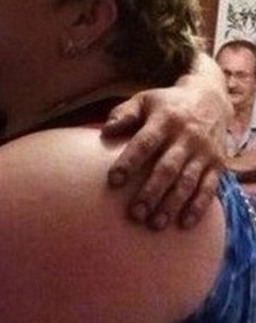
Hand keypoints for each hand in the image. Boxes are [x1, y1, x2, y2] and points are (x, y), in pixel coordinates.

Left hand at [102, 85, 225, 228]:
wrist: (210, 98)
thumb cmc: (166, 104)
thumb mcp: (144, 100)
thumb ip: (123, 115)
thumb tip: (105, 132)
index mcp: (164, 119)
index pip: (145, 143)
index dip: (129, 162)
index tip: (113, 181)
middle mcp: (186, 136)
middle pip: (167, 168)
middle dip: (151, 192)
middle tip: (134, 213)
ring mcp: (203, 152)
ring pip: (187, 182)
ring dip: (171, 205)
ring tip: (154, 224)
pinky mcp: (217, 164)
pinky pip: (209, 188)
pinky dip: (198, 207)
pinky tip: (184, 224)